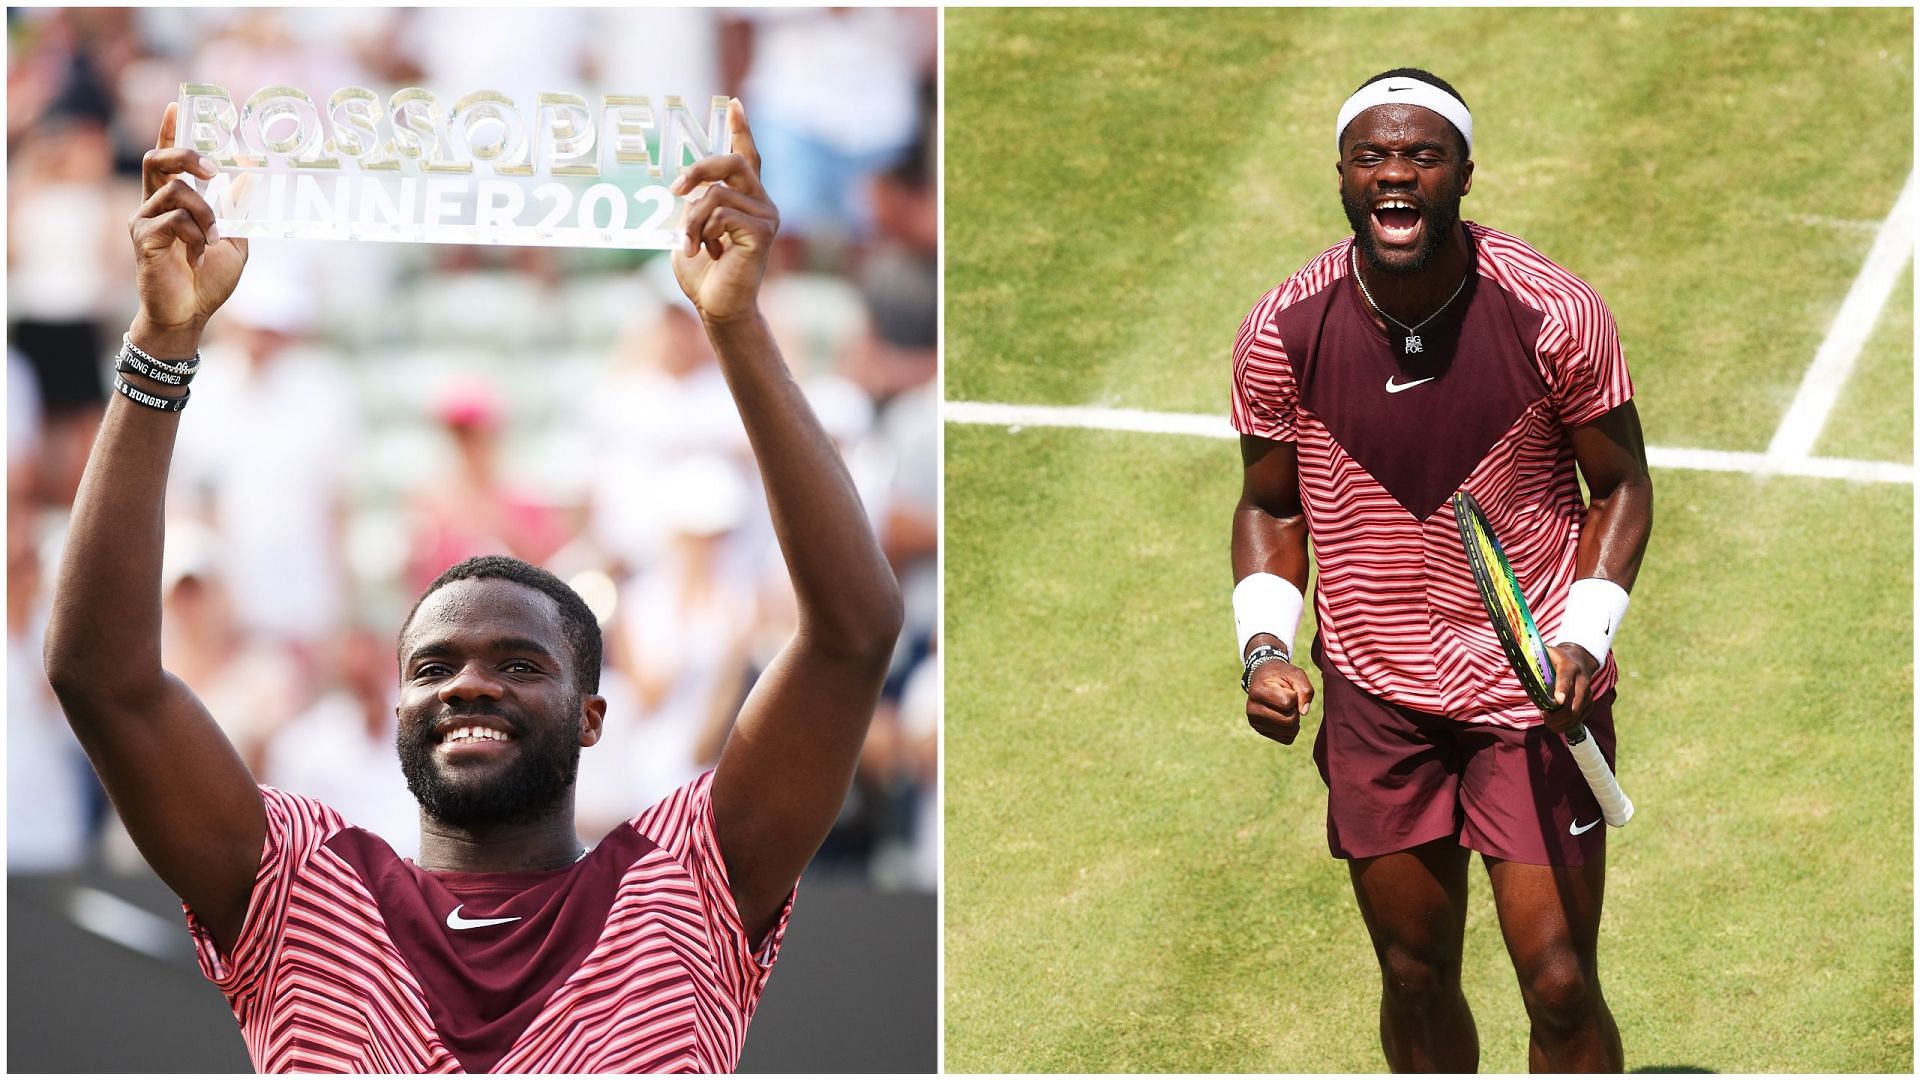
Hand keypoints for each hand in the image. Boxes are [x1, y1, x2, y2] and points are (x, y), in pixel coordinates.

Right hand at [130, 102, 247, 338]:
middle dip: (186, 155)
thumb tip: (252, 173)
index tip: (178, 105)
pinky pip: (174, 218)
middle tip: (216, 170)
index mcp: (172, 203)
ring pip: (178, 191)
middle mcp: (152, 206)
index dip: (169, 131)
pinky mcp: (141, 238)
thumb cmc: (207, 282)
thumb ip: (238, 208)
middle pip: (157, 159)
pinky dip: (196, 234)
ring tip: (213, 242)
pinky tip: (198, 254)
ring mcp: (143, 220)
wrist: (189, 316)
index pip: (166, 159)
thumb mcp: (234, 240)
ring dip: (206, 214)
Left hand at [670, 98, 776, 325]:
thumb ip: (693, 204)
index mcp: (745, 200)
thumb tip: (686, 189)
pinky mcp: (764, 231)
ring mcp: (766, 216)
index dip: (741, 130)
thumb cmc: (703, 273)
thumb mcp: (690, 230)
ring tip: (690, 244)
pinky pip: (721, 212)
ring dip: (692, 219)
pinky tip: (708, 252)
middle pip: (731, 162)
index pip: (746, 157)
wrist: (717, 306)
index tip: (734, 103)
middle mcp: (761, 203)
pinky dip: (703, 231)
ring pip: (716, 193)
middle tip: (675, 189)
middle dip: (699, 169)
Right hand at [1246, 659, 1314, 744]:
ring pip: (1289, 732)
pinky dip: (1291, 729)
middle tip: (1288, 700)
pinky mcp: (1261, 731)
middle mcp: (1252, 710)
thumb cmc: (1280, 675)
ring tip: (1286, 707)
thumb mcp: (1295, 674)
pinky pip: (1287, 739)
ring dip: (1294, 720)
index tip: (1286, 689)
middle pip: (1289, 721)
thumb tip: (1304, 712)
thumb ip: (1305, 689)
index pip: (1287, 702)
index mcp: (1258, 692)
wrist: (1262, 678)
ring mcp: (1255, 722)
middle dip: (1295, 710)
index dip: (1294, 695)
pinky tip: (1283, 716)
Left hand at [1541, 643, 1599, 732]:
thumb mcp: (1546, 653)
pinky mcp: (1590, 704)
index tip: (1557, 701)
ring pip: (1575, 716)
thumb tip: (1517, 660)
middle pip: (1573, 705)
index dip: (1562, 690)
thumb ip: (1533, 658)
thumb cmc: (1557, 659)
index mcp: (1568, 667)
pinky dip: (1565, 725)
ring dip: (1559, 722)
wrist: (1580, 660)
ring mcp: (1588, 694)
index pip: (1566, 679)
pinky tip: (1555, 722)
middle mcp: (1582, 681)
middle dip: (1556, 716)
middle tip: (1543, 715)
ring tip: (1547, 719)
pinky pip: (1578, 720)